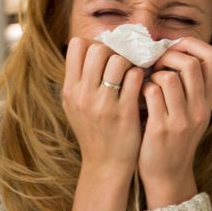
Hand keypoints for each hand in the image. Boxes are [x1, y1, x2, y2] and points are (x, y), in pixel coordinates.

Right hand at [62, 36, 144, 210]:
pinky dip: (141, 76)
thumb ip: (79, 80)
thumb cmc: (93, 132)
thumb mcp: (75, 107)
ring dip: (130, 63)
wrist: (105, 165)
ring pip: (118, 60)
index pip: (77, 46)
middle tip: (122, 63)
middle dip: (114, 51)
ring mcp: (103, 103)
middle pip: (98, 49)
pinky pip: (135, 77)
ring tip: (133, 74)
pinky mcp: (124, 112)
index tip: (105, 55)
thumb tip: (90, 48)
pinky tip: (142, 85)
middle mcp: (83, 95)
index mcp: (70, 90)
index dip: (94, 44)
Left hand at [137, 37, 211, 208]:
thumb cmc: (172, 138)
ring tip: (144, 81)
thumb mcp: (190, 111)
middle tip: (152, 62)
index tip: (172, 48)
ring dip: (150, 73)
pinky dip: (141, 88)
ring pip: (167, 77)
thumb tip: (169, 50)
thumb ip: (187, 85)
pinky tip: (137, 95)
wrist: (167, 175)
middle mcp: (200, 107)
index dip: (191, 45)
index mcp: (208, 99)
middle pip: (190, 63)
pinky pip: (151, 93)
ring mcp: (182, 119)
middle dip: (166, 56)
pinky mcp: (162, 128)